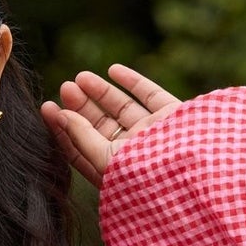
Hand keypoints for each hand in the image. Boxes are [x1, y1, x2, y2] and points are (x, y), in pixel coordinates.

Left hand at [39, 64, 180, 184]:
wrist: (198, 173)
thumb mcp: (106, 160)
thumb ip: (82, 137)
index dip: (63, 129)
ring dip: (102, 92)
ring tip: (81, 77)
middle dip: (81, 107)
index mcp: (115, 173)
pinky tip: (113, 69)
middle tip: (64, 87)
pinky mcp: (173, 117)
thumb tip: (61, 114)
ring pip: (123, 109)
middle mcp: (135, 155)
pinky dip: (132, 81)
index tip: (46, 107)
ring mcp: (156, 135)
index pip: (83, 150)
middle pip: (101, 127)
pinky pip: (149, 95)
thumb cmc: (147, 176)